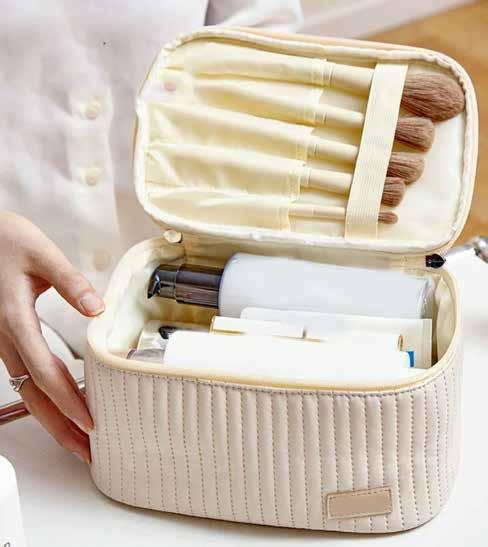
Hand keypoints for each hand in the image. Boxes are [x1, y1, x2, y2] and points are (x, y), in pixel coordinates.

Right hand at [0, 212, 104, 462]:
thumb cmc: (4, 240)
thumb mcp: (40, 253)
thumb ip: (69, 281)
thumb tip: (97, 309)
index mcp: (15, 318)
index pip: (45, 370)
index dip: (68, 399)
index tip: (90, 422)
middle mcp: (4, 337)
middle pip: (32, 393)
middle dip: (59, 426)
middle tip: (85, 452)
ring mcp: (0, 340)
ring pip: (25, 388)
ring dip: (50, 417)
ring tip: (75, 439)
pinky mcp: (3, 337)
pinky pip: (22, 375)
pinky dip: (41, 397)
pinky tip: (57, 404)